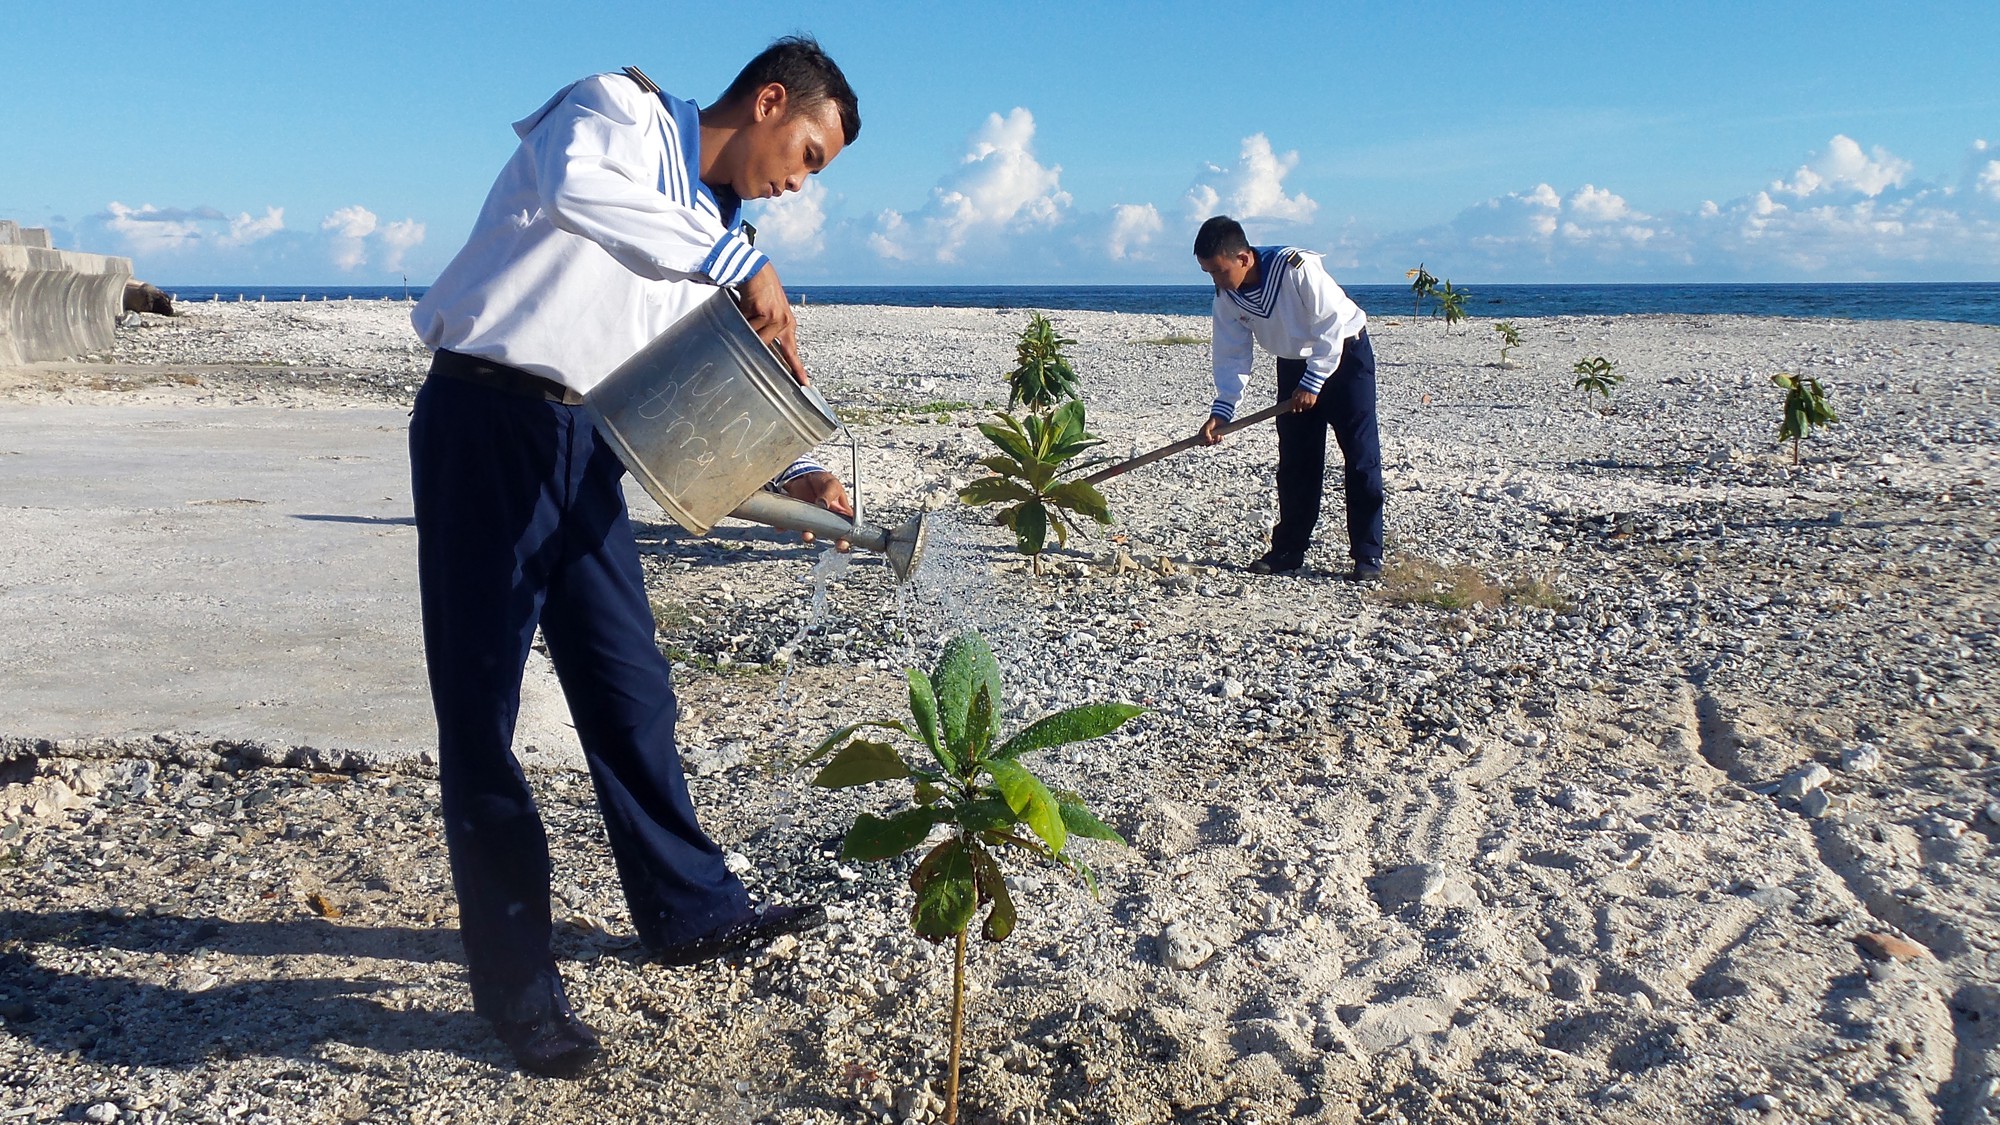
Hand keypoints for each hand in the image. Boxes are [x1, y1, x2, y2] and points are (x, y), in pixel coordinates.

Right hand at [736, 266, 806, 384]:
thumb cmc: (760, 293)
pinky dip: (741, 317)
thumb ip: (769, 331)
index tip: (805, 385)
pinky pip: (747, 325)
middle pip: (766, 347)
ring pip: (754, 337)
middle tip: (752, 332)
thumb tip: (761, 349)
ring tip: (747, 311)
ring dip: (746, 327)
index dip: (798, 369)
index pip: (792, 352)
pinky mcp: (765, 311)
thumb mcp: (770, 313)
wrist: (756, 271)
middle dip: (755, 342)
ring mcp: (776, 317)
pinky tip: (745, 305)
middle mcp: (785, 323)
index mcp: (788, 325)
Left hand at [782, 471, 852, 550]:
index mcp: (841, 515)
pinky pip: (791, 526)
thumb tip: (823, 504)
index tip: (843, 543)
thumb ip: (828, 494)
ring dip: (809, 536)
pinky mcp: (798, 519)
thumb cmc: (823, 481)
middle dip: (831, 544)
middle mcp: (828, 522)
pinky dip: (785, 527)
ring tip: (807, 534)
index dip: (846, 540)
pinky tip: (782, 527)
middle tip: (832, 544)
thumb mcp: (831, 484)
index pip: (847, 530)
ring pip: (812, 534)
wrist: (804, 476)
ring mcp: (812, 521)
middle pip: (831, 537)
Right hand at [1196, 417, 1223, 445]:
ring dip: (1216, 440)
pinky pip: (1220, 440)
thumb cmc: (1211, 422)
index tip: (1206, 442)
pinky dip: (1220, 439)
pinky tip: (1220, 435)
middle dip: (1211, 443)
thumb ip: (1206, 434)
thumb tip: (1209, 441)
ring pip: (1214, 443)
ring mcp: (1214, 437)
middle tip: (1212, 440)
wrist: (1218, 418)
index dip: (1203, 444)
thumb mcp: (1206, 428)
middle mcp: (1208, 437)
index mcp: (1203, 435)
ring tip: (1218, 435)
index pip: (1201, 443)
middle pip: (1208, 444)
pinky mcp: (1219, 436)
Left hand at [1288, 389, 1317, 412]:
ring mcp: (1306, 403)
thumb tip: (1293, 406)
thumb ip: (1293, 400)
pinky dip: (1309, 404)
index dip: (1294, 410)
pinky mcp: (1311, 403)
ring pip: (1305, 408)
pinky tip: (1309, 400)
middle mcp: (1300, 402)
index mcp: (1295, 400)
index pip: (1293, 410)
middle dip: (1300, 409)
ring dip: (1305, 406)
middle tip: (1301, 406)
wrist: (1309, 384)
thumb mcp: (1294, 393)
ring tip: (1306, 401)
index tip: (1295, 410)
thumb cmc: (1301, 388)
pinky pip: (1309, 406)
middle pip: (1299, 410)